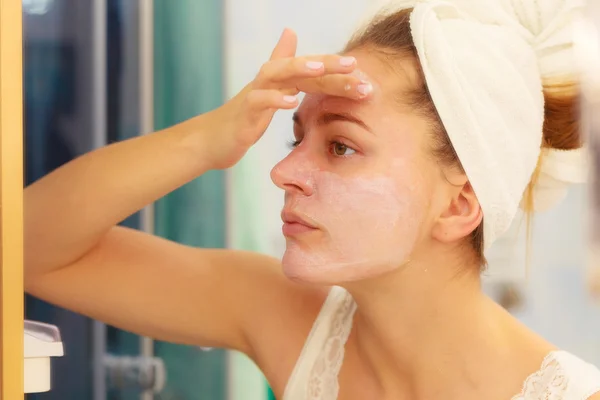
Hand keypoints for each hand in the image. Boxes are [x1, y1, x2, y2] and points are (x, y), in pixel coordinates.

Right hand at [202, 28, 371, 168]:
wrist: (214, 139)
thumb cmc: (245, 116)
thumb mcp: (269, 92)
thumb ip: (281, 63)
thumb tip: (290, 32)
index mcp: (280, 81)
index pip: (312, 73)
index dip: (337, 72)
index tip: (364, 76)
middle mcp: (268, 81)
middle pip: (299, 66)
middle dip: (327, 65)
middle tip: (354, 66)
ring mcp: (254, 95)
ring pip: (277, 75)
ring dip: (299, 70)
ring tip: (320, 69)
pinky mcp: (244, 113)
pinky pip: (259, 101)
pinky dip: (274, 100)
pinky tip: (291, 102)